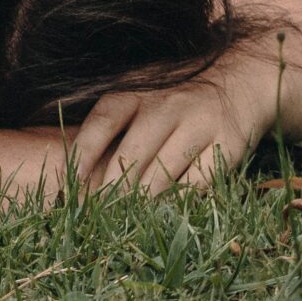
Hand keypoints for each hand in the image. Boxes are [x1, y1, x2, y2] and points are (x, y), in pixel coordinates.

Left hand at [70, 52, 280, 195]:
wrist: (238, 79)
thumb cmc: (174, 94)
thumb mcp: (139, 88)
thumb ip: (109, 116)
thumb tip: (62, 144)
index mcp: (137, 91)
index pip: (103, 120)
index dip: (83, 151)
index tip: (71, 180)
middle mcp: (166, 105)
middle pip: (132, 154)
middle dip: (112, 189)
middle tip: (96, 214)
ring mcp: (198, 124)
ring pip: (163, 173)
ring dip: (142, 201)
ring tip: (125, 221)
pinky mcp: (226, 145)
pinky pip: (199, 182)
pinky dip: (179, 202)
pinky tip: (165, 215)